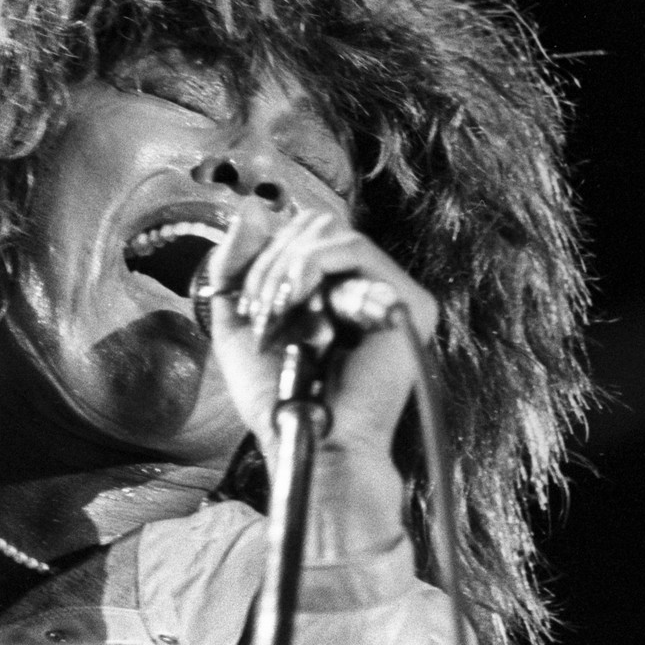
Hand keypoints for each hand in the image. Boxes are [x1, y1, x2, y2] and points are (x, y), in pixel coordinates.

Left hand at [203, 199, 437, 468]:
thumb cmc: (274, 393)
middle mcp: (366, 285)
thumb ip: (237, 263)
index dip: (262, 253)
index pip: (299, 232)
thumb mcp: (237, 320)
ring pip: (329, 232)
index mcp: (333, 287)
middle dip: (269, 262)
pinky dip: (311, 265)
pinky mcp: (408, 302)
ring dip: (286, 267)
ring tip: (276, 312)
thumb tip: (254, 206)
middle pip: (313, 224)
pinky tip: (296, 301)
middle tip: (260, 312)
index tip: (245, 304)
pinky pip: (353, 249)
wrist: (306, 439)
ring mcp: (391, 292)